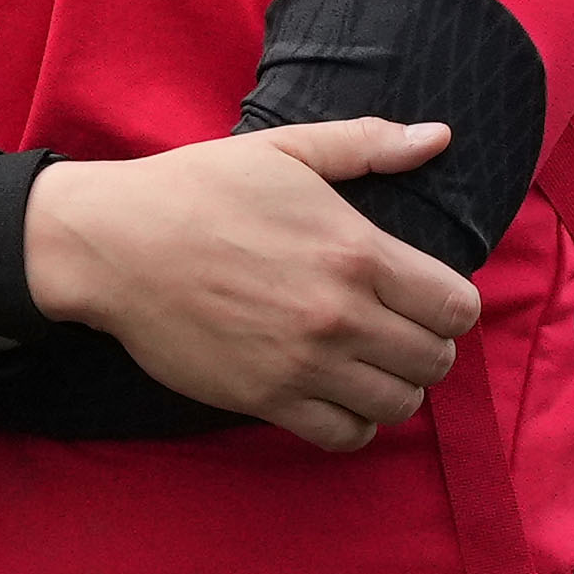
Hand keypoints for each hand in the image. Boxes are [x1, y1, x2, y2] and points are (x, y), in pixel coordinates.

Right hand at [24, 117, 480, 450]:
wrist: (116, 243)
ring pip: (399, 405)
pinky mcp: (266, 399)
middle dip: (428, 347)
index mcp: (357, 252)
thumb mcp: (287, 150)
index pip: (457, 307)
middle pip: (436, 361)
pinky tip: (339, 396)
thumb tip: (439, 137)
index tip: (425, 297)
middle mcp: (341, 315)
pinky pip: (345, 436)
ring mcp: (304, 364)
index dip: (451, 305)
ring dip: (395, 387)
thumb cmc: (200, 189)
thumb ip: (369, 144)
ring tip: (371, 365)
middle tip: (398, 331)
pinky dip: (355, 423)